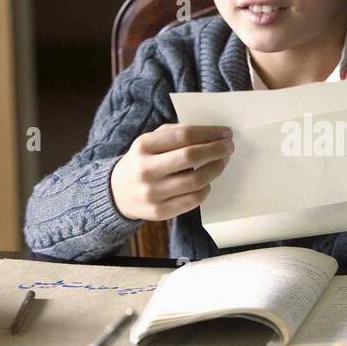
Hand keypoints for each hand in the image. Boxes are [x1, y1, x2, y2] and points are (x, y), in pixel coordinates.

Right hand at [110, 124, 233, 220]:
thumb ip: (176, 133)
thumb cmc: (143, 161)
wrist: (117, 192)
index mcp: (143, 146)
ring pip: (195, 180)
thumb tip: (213, 134)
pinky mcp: (159, 211)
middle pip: (190, 156)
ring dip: (215, 169)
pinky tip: (207, 182)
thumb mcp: (150, 141)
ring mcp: (152, 193)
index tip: (226, 133)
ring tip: (222, 162)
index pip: (184, 135)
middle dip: (216, 150)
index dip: (209, 133)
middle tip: (229, 147)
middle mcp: (146, 169)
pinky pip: (192, 200)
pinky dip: (205, 189)